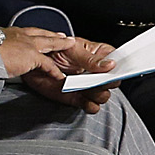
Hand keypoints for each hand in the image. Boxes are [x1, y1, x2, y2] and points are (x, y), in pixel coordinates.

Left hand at [0, 28, 116, 111]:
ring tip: (89, 90)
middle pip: (113, 81)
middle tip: (99, 82)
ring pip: (103, 95)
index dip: (120, 68)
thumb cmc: (52, 49)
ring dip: (99, 95)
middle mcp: (96, 72)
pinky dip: (90, 106)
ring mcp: (88, 85)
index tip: (116, 72)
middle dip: (108, 84)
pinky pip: (90, 106)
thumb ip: (90, 59)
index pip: (119, 62)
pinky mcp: (77, 97)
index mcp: (100, 55)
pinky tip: (87, 102)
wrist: (33, 61)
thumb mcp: (72, 49)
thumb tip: (110, 64)